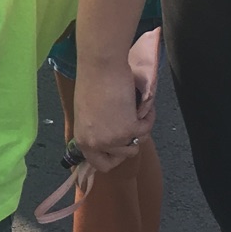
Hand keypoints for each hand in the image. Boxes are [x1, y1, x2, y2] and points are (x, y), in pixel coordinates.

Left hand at [70, 54, 146, 173]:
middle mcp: (96, 143)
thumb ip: (96, 130)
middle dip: (130, 142)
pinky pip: (146, 129)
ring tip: (135, 110)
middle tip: (132, 123)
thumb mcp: (88, 114)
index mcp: (83, 140)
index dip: (113, 158)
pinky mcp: (128, 129)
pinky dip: (147, 117)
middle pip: (122, 156)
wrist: (100, 67)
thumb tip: (110, 139)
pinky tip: (140, 104)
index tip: (121, 146)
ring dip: (140, 128)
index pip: (100, 164)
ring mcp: (112, 139)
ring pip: (137, 144)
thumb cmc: (93, 83)